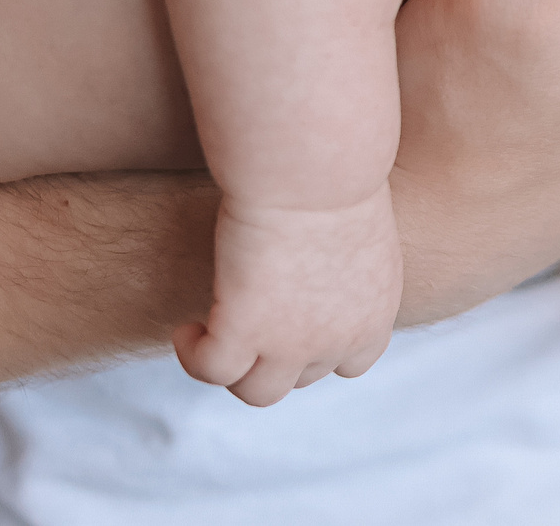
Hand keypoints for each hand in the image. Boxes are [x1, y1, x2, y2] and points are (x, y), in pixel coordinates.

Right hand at [175, 188, 399, 405]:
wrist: (314, 169)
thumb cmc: (335, 176)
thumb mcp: (358, 230)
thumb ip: (345, 262)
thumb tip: (318, 260)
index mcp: (374, 311)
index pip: (352, 363)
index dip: (320, 352)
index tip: (294, 326)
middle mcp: (339, 338)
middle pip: (301, 378)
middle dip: (274, 356)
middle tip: (247, 320)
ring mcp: (292, 343)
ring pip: (257, 391)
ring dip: (235, 368)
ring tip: (212, 332)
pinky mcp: (245, 331)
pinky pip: (210, 368)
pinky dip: (193, 355)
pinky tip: (185, 329)